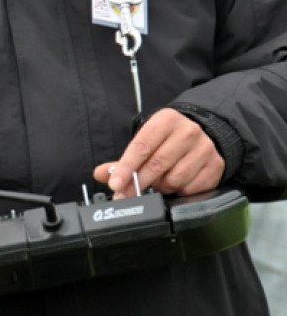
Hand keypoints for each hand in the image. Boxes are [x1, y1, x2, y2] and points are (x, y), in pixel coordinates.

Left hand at [93, 108, 224, 197]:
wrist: (205, 132)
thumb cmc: (169, 138)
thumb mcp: (147, 139)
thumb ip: (124, 159)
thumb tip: (101, 174)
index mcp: (166, 120)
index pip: (142, 146)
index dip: (126, 167)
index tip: (115, 184)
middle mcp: (187, 131)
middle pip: (157, 165)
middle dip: (137, 183)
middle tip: (125, 195)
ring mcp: (204, 149)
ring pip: (174, 179)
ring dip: (160, 187)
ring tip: (157, 182)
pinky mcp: (215, 165)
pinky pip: (191, 189)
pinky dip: (179, 191)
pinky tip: (176, 184)